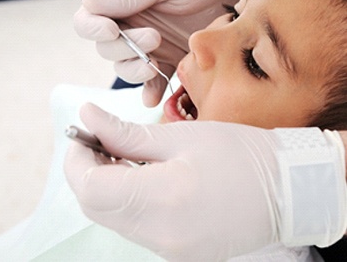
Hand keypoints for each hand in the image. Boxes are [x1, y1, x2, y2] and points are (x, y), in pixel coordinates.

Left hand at [65, 104, 346, 260]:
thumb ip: (125, 132)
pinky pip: (133, 225)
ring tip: (120, 151)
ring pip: (111, 216)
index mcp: (162, 201)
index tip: (83, 131)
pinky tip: (139, 173)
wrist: (287, 189)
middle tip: (99, 137)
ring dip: (105, 182)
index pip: (90, 187)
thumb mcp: (178, 135)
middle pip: (95, 206)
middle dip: (86, 169)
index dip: (77, 157)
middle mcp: (160, 235)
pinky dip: (124, 198)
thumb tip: (87, 115)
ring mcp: (168, 248)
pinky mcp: (175, 250)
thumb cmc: (237, 152)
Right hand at [74, 0, 249, 105]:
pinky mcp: (167, 59)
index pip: (88, 20)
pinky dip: (150, 91)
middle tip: (154, 38)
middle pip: (105, 49)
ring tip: (157, 62)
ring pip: (124, 67)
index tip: (112, 31)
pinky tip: (154, 97)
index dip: (93, 29)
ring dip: (136, 70)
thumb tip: (87, 4)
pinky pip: (151, 82)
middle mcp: (128, 24)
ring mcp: (146, 45)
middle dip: (125, 48)